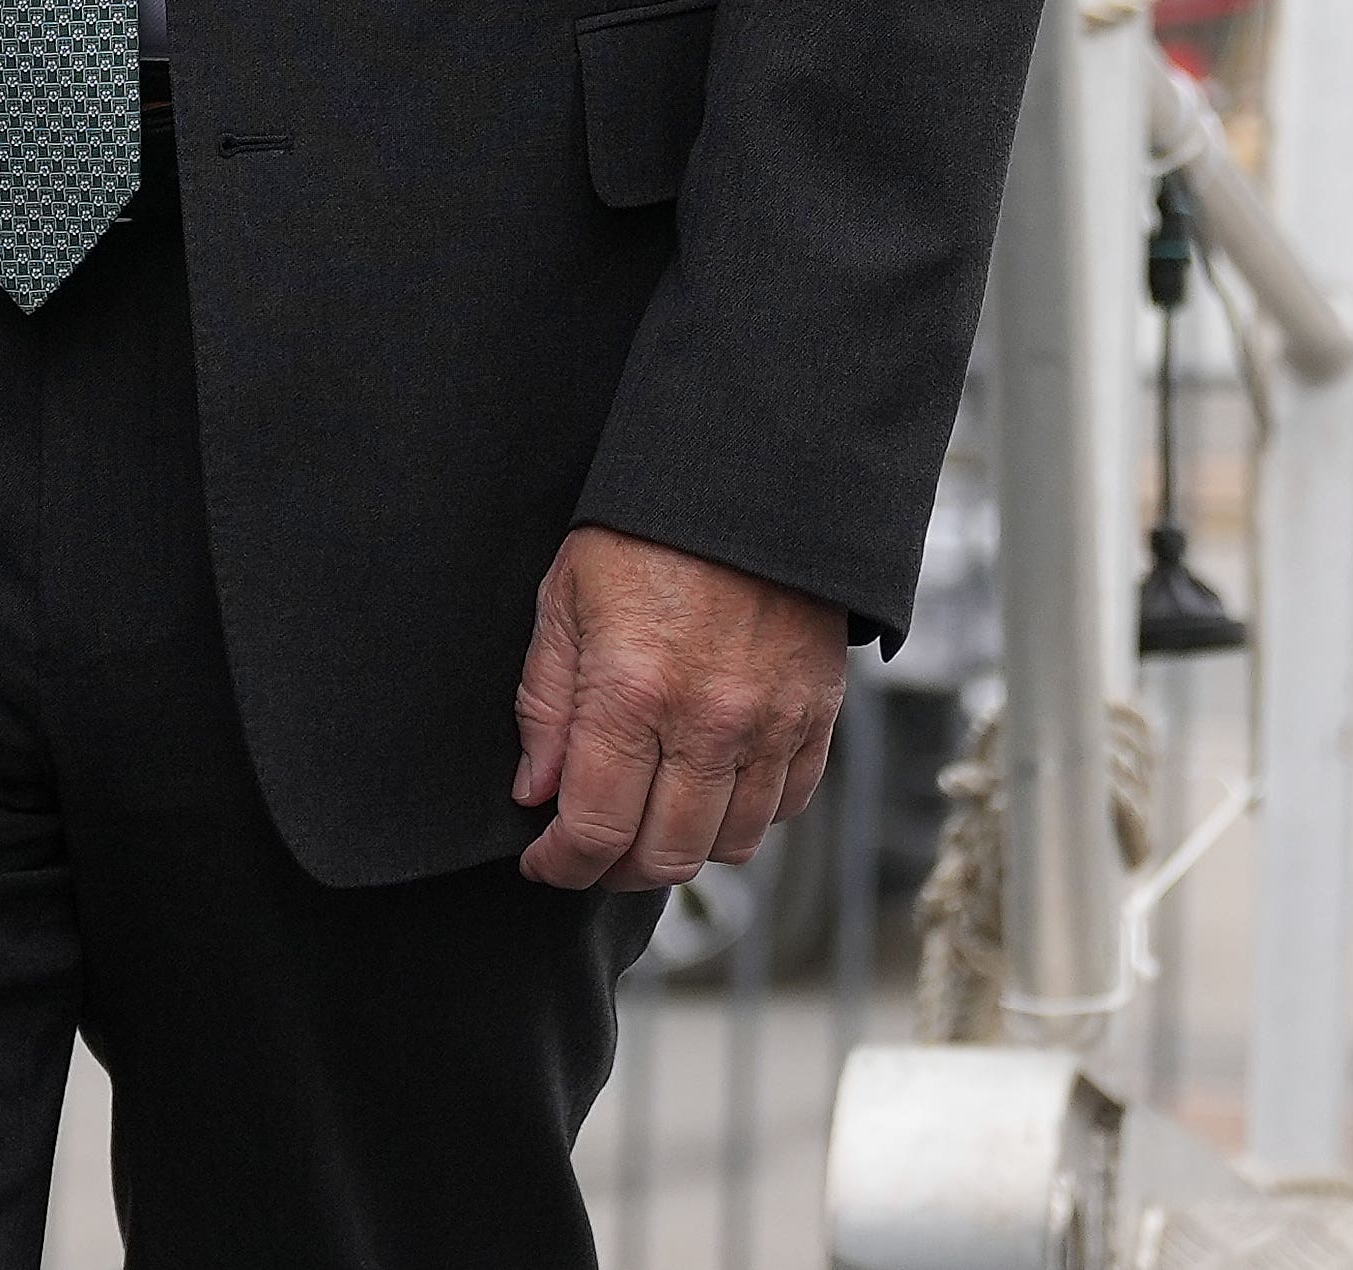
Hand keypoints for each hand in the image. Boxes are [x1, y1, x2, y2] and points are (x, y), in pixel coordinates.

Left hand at [510, 523, 845, 890]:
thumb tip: (536, 792)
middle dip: (617, 870)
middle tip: (593, 850)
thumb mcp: (564, 600)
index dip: (562, 864)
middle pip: (666, 855)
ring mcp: (771, 724)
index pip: (595, 828)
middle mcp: (708, 721)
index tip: (545, 863)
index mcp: (632, 691)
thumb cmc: (642, 534)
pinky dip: (745, 816)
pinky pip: (785, 806)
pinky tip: (709, 789)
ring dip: (683, 847)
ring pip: (729, 844)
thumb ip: (545, 703)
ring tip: (650, 820)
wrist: (748, 482)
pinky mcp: (817, 716)